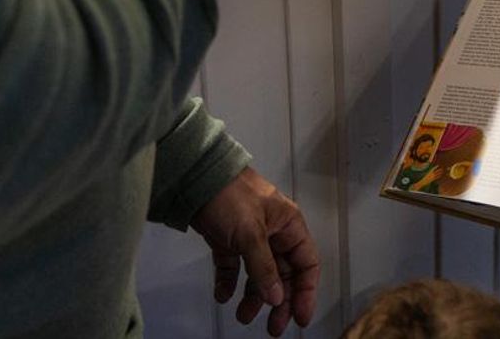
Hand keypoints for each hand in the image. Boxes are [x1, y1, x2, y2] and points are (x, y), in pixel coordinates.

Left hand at [190, 167, 319, 336]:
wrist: (193, 176)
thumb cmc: (229, 194)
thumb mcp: (250, 233)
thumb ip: (264, 268)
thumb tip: (277, 298)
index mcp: (288, 225)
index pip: (306, 264)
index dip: (306, 292)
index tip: (300, 318)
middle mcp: (273, 232)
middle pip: (283, 274)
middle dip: (279, 301)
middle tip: (272, 326)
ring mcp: (249, 236)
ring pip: (258, 274)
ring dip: (252, 296)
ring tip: (242, 315)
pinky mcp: (227, 239)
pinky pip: (233, 268)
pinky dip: (229, 283)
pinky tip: (223, 295)